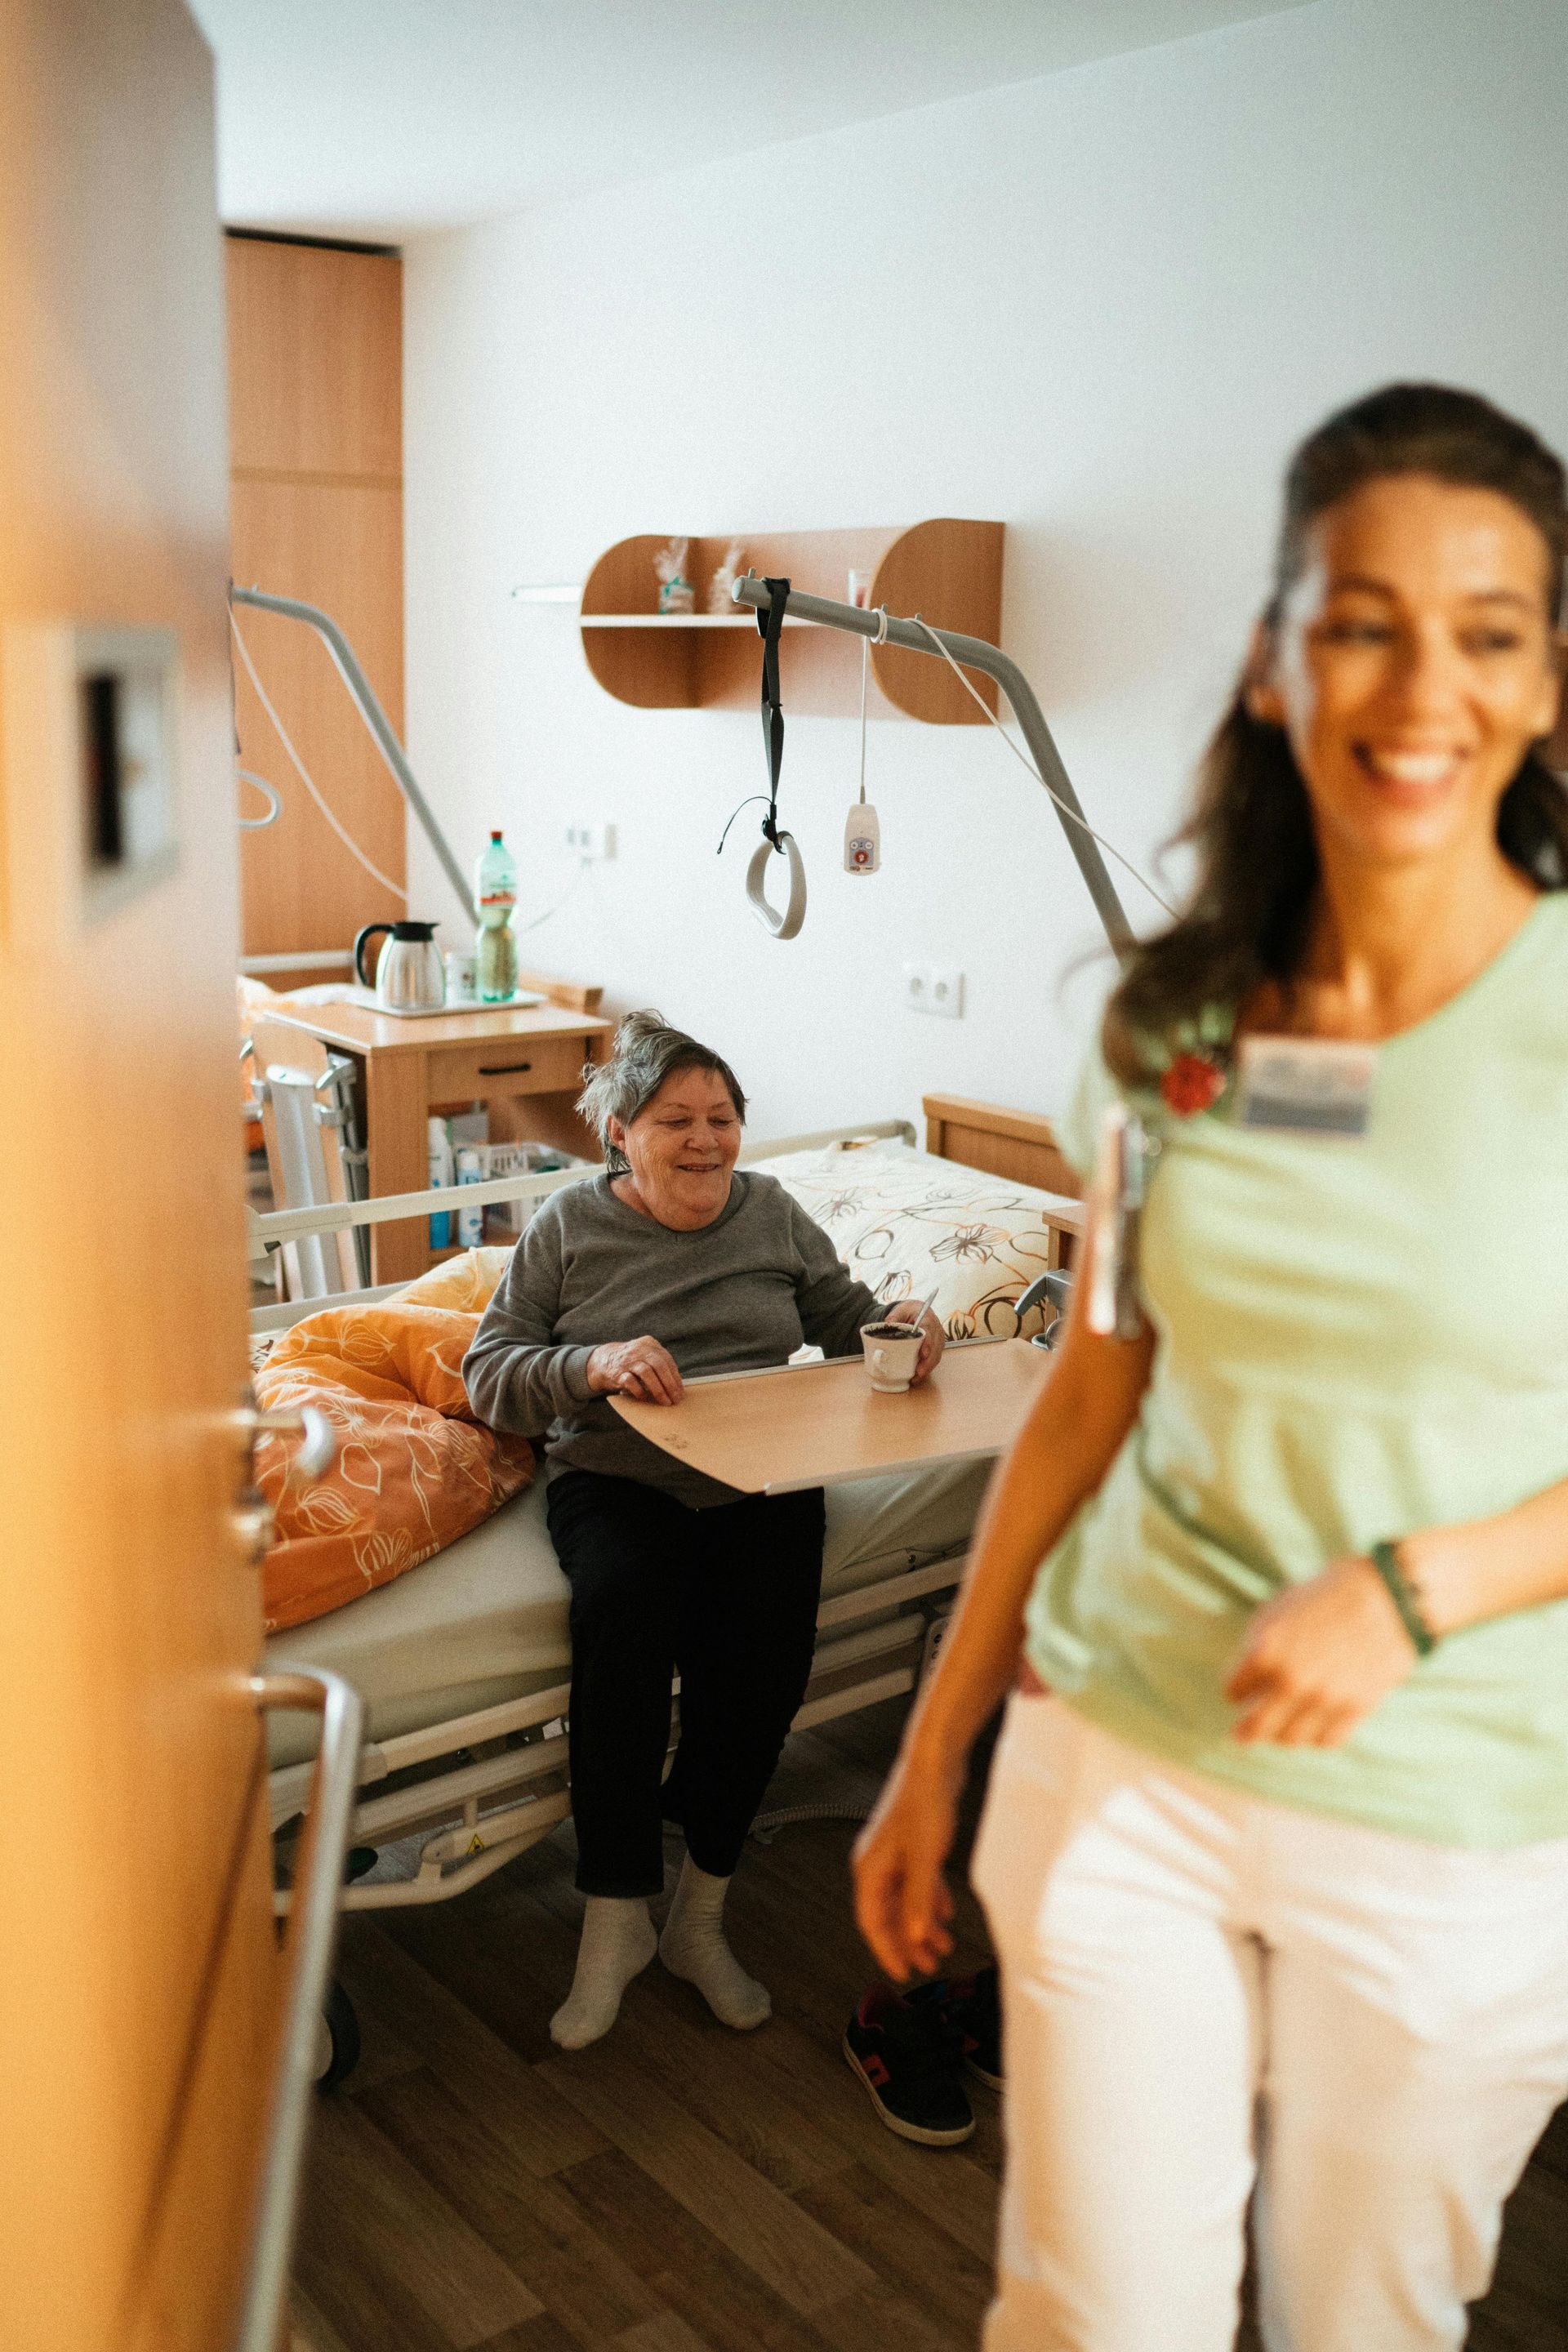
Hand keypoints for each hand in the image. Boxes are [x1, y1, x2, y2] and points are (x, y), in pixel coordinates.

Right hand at [584, 1335, 684, 1405]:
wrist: (602, 1361)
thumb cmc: (631, 1362)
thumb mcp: (645, 1355)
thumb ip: (659, 1364)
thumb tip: (677, 1386)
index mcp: (649, 1344)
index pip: (667, 1360)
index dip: (675, 1377)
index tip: (680, 1391)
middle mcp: (638, 1349)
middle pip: (659, 1365)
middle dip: (670, 1384)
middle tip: (675, 1399)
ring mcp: (627, 1360)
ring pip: (647, 1373)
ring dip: (658, 1390)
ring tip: (664, 1402)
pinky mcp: (617, 1372)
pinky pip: (631, 1382)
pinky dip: (640, 1391)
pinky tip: (645, 1398)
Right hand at [852, 1743, 961, 1979]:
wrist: (935, 1764)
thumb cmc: (923, 1803)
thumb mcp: (924, 1859)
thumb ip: (919, 1900)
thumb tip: (915, 1938)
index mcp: (870, 1869)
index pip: (872, 1921)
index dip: (886, 1950)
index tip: (902, 1973)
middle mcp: (878, 1864)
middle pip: (888, 1914)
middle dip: (907, 1942)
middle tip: (927, 1966)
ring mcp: (895, 1854)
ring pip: (905, 1900)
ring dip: (921, 1924)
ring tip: (943, 1946)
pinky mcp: (913, 1845)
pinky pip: (917, 1884)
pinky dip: (930, 1901)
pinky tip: (945, 1914)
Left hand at [884, 1301, 945, 1384]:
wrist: (917, 1311)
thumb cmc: (909, 1311)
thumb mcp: (901, 1309)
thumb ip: (894, 1316)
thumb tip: (887, 1325)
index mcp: (928, 1318)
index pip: (929, 1330)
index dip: (927, 1343)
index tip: (923, 1354)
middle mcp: (936, 1330)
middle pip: (935, 1347)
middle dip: (928, 1361)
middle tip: (918, 1372)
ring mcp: (937, 1340)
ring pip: (936, 1356)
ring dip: (927, 1368)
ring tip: (916, 1378)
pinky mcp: (935, 1348)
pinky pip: (934, 1360)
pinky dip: (926, 1369)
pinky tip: (917, 1377)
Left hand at [1225, 1555, 1420, 1745]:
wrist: (1388, 1596)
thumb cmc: (1329, 1595)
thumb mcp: (1279, 1608)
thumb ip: (1257, 1643)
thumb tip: (1245, 1677)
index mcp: (1266, 1649)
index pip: (1233, 1690)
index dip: (1235, 1690)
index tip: (1239, 1692)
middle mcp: (1292, 1679)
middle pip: (1256, 1726)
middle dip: (1246, 1731)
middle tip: (1242, 1734)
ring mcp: (1325, 1697)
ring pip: (1290, 1739)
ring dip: (1281, 1736)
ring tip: (1280, 1730)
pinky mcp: (1356, 1708)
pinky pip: (1326, 1740)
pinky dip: (1316, 1738)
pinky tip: (1313, 1727)